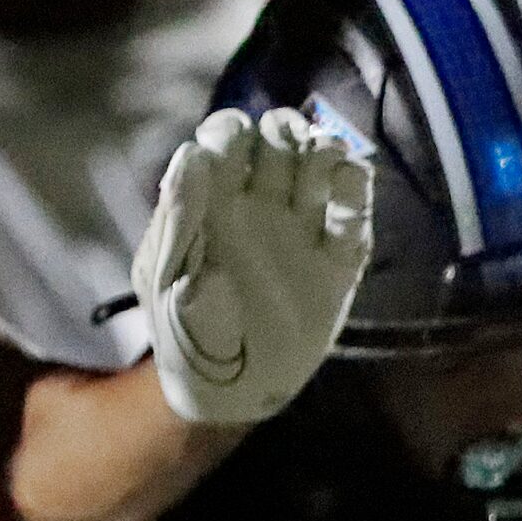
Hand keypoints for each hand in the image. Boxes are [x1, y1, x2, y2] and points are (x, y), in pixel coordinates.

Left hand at [132, 109, 373, 425]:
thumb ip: (178, 215)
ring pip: (323, 170)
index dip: (232, 131)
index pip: (228, 142)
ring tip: (326, 156)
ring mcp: (303, 233)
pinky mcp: (339, 263)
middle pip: (281, 144)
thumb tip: (192, 154)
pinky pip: (355, 218)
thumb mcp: (164, 271)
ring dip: (325, 152)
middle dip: (285, 131)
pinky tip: (350, 181)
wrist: (227, 389)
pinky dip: (357, 191)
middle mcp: (262, 207)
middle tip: (290, 137)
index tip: (233, 140)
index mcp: (214, 202)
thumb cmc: (182, 329)